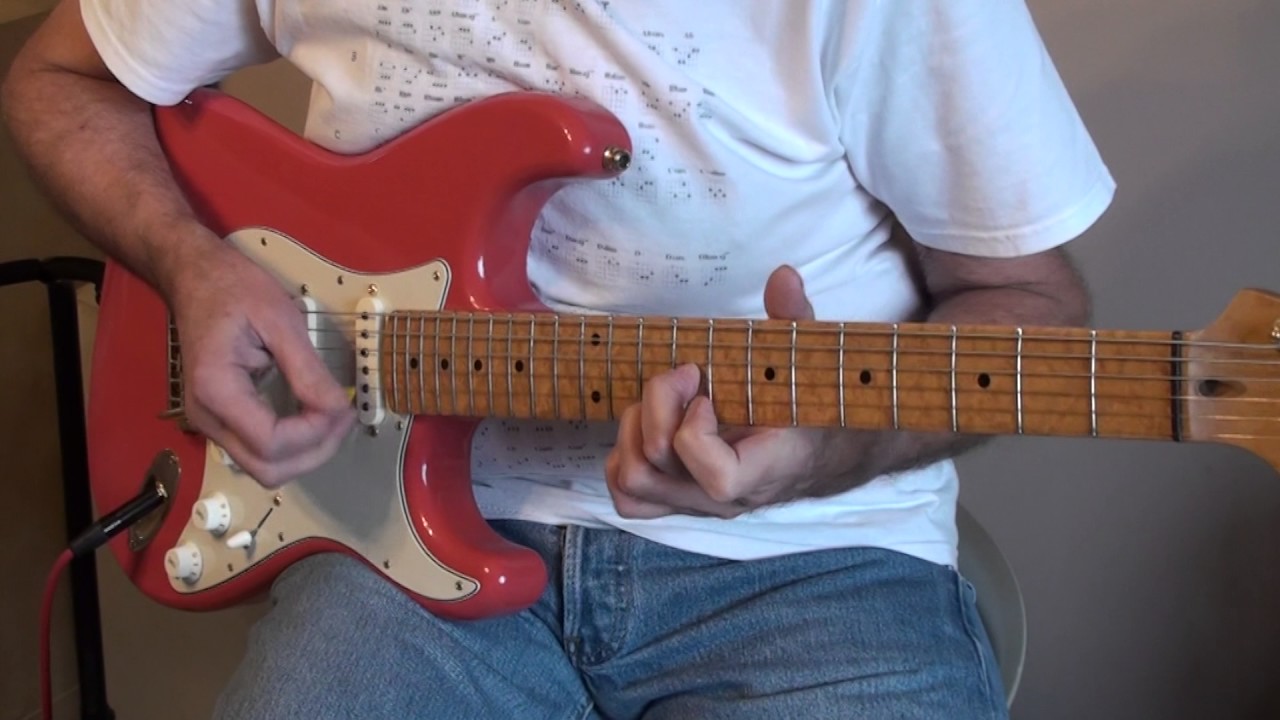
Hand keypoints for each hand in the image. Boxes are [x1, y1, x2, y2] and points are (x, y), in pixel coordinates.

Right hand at [168, 244, 354, 486]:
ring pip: (266, 468)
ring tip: (333, 417)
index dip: (315, 433)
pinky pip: (261, 450)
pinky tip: (314, 417)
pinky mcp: (222, 420)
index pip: (271, 443)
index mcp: (216, 389)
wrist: (196, 277)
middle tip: (344, 417)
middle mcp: (207, 416)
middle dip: (315, 451)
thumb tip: (337, 408)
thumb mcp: (280, 320)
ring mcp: (211, 422)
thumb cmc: (232, 289)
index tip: (341, 406)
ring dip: (306, 452)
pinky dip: (293, 444)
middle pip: (268, 469)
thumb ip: (308, 370)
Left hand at [604, 266, 888, 518]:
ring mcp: (696, 502)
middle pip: (655, 468)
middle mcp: (723, 498)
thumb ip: (794, 318)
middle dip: (655, 409)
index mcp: (763, 469)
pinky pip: (629, 497)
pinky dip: (622, 458)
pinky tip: (647, 422)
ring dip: (632, 431)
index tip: (709, 392)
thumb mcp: (808, 357)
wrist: (822, 452)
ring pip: (633, 484)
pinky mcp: (677, 499)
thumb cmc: (810, 405)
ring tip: (659, 400)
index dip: (697, 430)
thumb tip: (783, 277)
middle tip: (683, 376)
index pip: (717, 477)